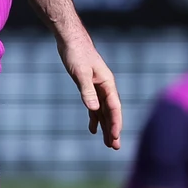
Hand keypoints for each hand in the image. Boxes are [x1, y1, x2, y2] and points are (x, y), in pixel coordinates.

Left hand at [59, 34, 121, 148]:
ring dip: (105, 127)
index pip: (114, 108)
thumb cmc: (76, 54)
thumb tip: (94, 110)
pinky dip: (94, 118)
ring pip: (104, 112)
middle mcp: (105, 87)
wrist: (71, 40)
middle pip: (111, 112)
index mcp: (107, 84)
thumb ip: (87, 91)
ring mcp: (97, 88)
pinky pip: (94, 107)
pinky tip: (93, 130)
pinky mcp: (89, 88)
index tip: (114, 137)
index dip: (115, 123)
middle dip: (113, 130)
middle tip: (115, 147)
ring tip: (108, 144)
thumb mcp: (80, 73)